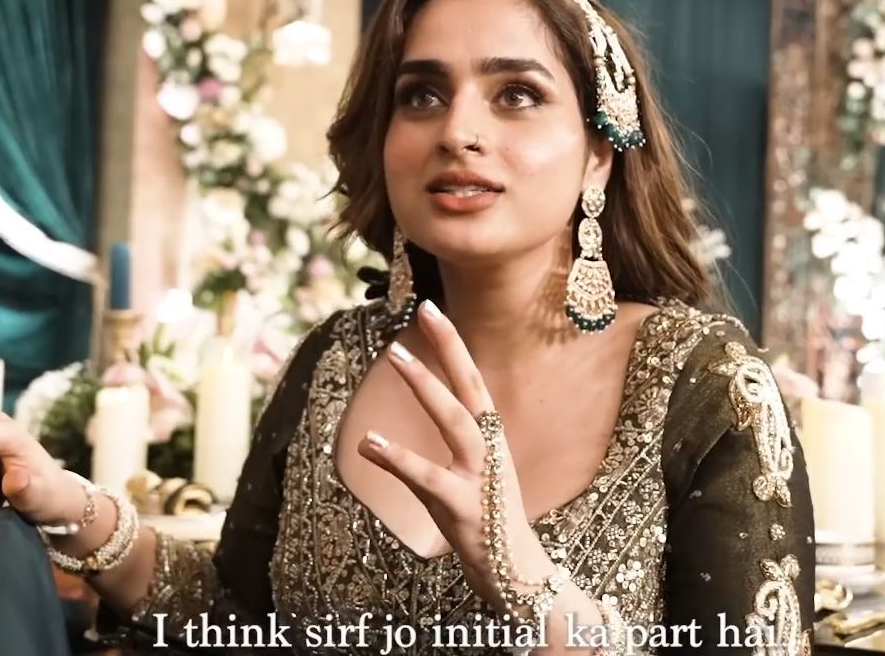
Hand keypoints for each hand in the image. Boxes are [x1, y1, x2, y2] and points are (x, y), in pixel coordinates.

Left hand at [358, 299, 555, 612]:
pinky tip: (369, 443)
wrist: (516, 575)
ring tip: (395, 355)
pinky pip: (427, 477)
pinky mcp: (462, 505)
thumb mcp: (468, 476)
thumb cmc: (488, 524)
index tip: (432, 309)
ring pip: (454, 421)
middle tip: (425, 309)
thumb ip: (441, 450)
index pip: (472, 381)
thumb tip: (400, 428)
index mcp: (490, 438)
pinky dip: (398, 458)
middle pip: (470, 387)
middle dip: (449, 346)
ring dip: (425, 385)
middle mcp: (490, 448)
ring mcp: (479, 475)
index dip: (453, 344)